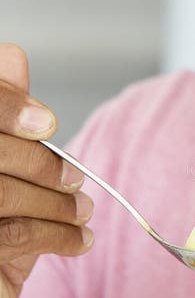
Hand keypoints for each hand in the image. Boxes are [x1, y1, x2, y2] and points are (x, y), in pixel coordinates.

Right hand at [0, 44, 93, 297]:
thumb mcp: (2, 177)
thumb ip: (2, 118)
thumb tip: (13, 55)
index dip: (7, 105)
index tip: (47, 123)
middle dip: (42, 164)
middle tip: (76, 180)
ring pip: (2, 192)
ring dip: (56, 204)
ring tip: (83, 214)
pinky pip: (16, 234)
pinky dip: (60, 237)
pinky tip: (82, 242)